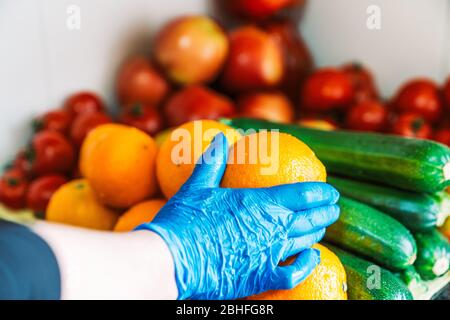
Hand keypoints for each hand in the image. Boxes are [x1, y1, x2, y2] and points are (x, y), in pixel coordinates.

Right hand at [138, 133, 339, 299]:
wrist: (171, 261)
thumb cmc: (182, 221)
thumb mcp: (195, 186)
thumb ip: (212, 162)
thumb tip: (219, 138)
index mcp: (258, 202)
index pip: (302, 194)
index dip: (321, 191)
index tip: (331, 190)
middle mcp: (271, 228)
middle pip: (310, 218)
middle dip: (326, 211)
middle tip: (333, 206)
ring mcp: (269, 255)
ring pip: (306, 242)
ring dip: (318, 232)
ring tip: (322, 226)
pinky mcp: (262, 279)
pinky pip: (295, 274)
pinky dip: (308, 265)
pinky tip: (314, 257)